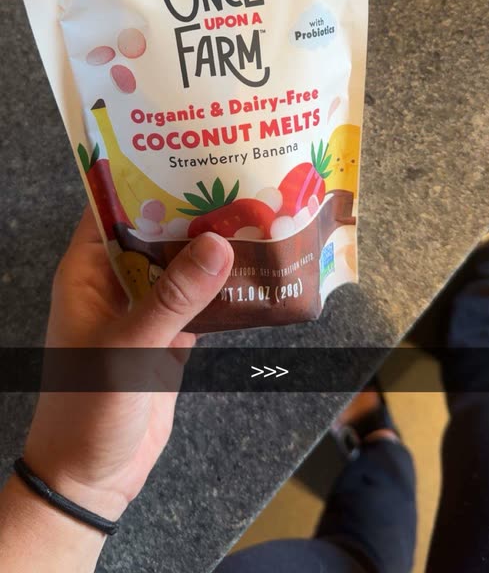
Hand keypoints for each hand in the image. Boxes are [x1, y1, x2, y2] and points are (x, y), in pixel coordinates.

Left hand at [22, 208, 233, 520]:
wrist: (91, 478)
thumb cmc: (89, 407)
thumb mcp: (129, 346)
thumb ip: (175, 296)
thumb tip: (220, 243)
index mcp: (88, 271)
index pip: (114, 208)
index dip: (146, 178)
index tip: (191, 152)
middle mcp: (116, 282)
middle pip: (156, 232)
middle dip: (194, 211)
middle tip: (241, 179)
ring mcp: (145, 309)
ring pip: (182, 264)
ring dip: (213, 249)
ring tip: (258, 216)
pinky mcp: (169, 336)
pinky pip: (200, 300)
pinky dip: (225, 288)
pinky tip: (257, 271)